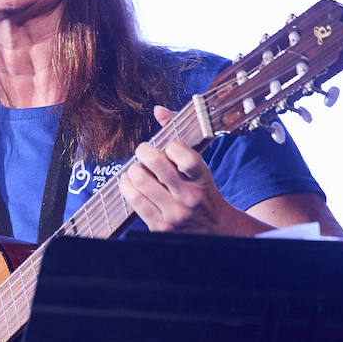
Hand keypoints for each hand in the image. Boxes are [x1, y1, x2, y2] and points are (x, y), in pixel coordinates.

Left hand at [118, 105, 242, 233]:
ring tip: (136, 169)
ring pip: (141, 182)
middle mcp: (188, 197)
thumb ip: (180, 140)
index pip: (184, 155)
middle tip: (143, 151)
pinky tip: (129, 183)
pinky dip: (127, 187)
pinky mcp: (160, 226)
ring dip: (133, 170)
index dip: (171, 146)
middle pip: (156, 165)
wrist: (216, 231)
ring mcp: (173, 213)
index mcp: (202, 179)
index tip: (168, 148)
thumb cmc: (204, 194)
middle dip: (144, 152)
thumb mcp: (200, 169)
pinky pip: (135, 202)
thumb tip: (157, 110)